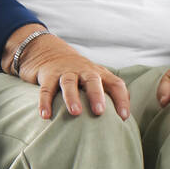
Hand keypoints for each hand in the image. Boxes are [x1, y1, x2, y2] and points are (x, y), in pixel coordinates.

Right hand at [15, 35, 129, 120]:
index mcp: (99, 73)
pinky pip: (46, 89)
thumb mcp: (95, 78)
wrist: (49, 51)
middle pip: (92, 80)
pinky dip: (45, 102)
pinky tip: (45, 115)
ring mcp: (65, 72)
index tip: (123, 117)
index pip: (115, 84)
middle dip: (97, 95)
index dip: (121, 99)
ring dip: (72, 97)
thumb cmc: (78, 73)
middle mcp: (84, 71)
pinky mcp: (48, 75)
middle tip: (100, 111)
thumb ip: (109, 93)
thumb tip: (124, 117)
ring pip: (69, 83)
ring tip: (75, 113)